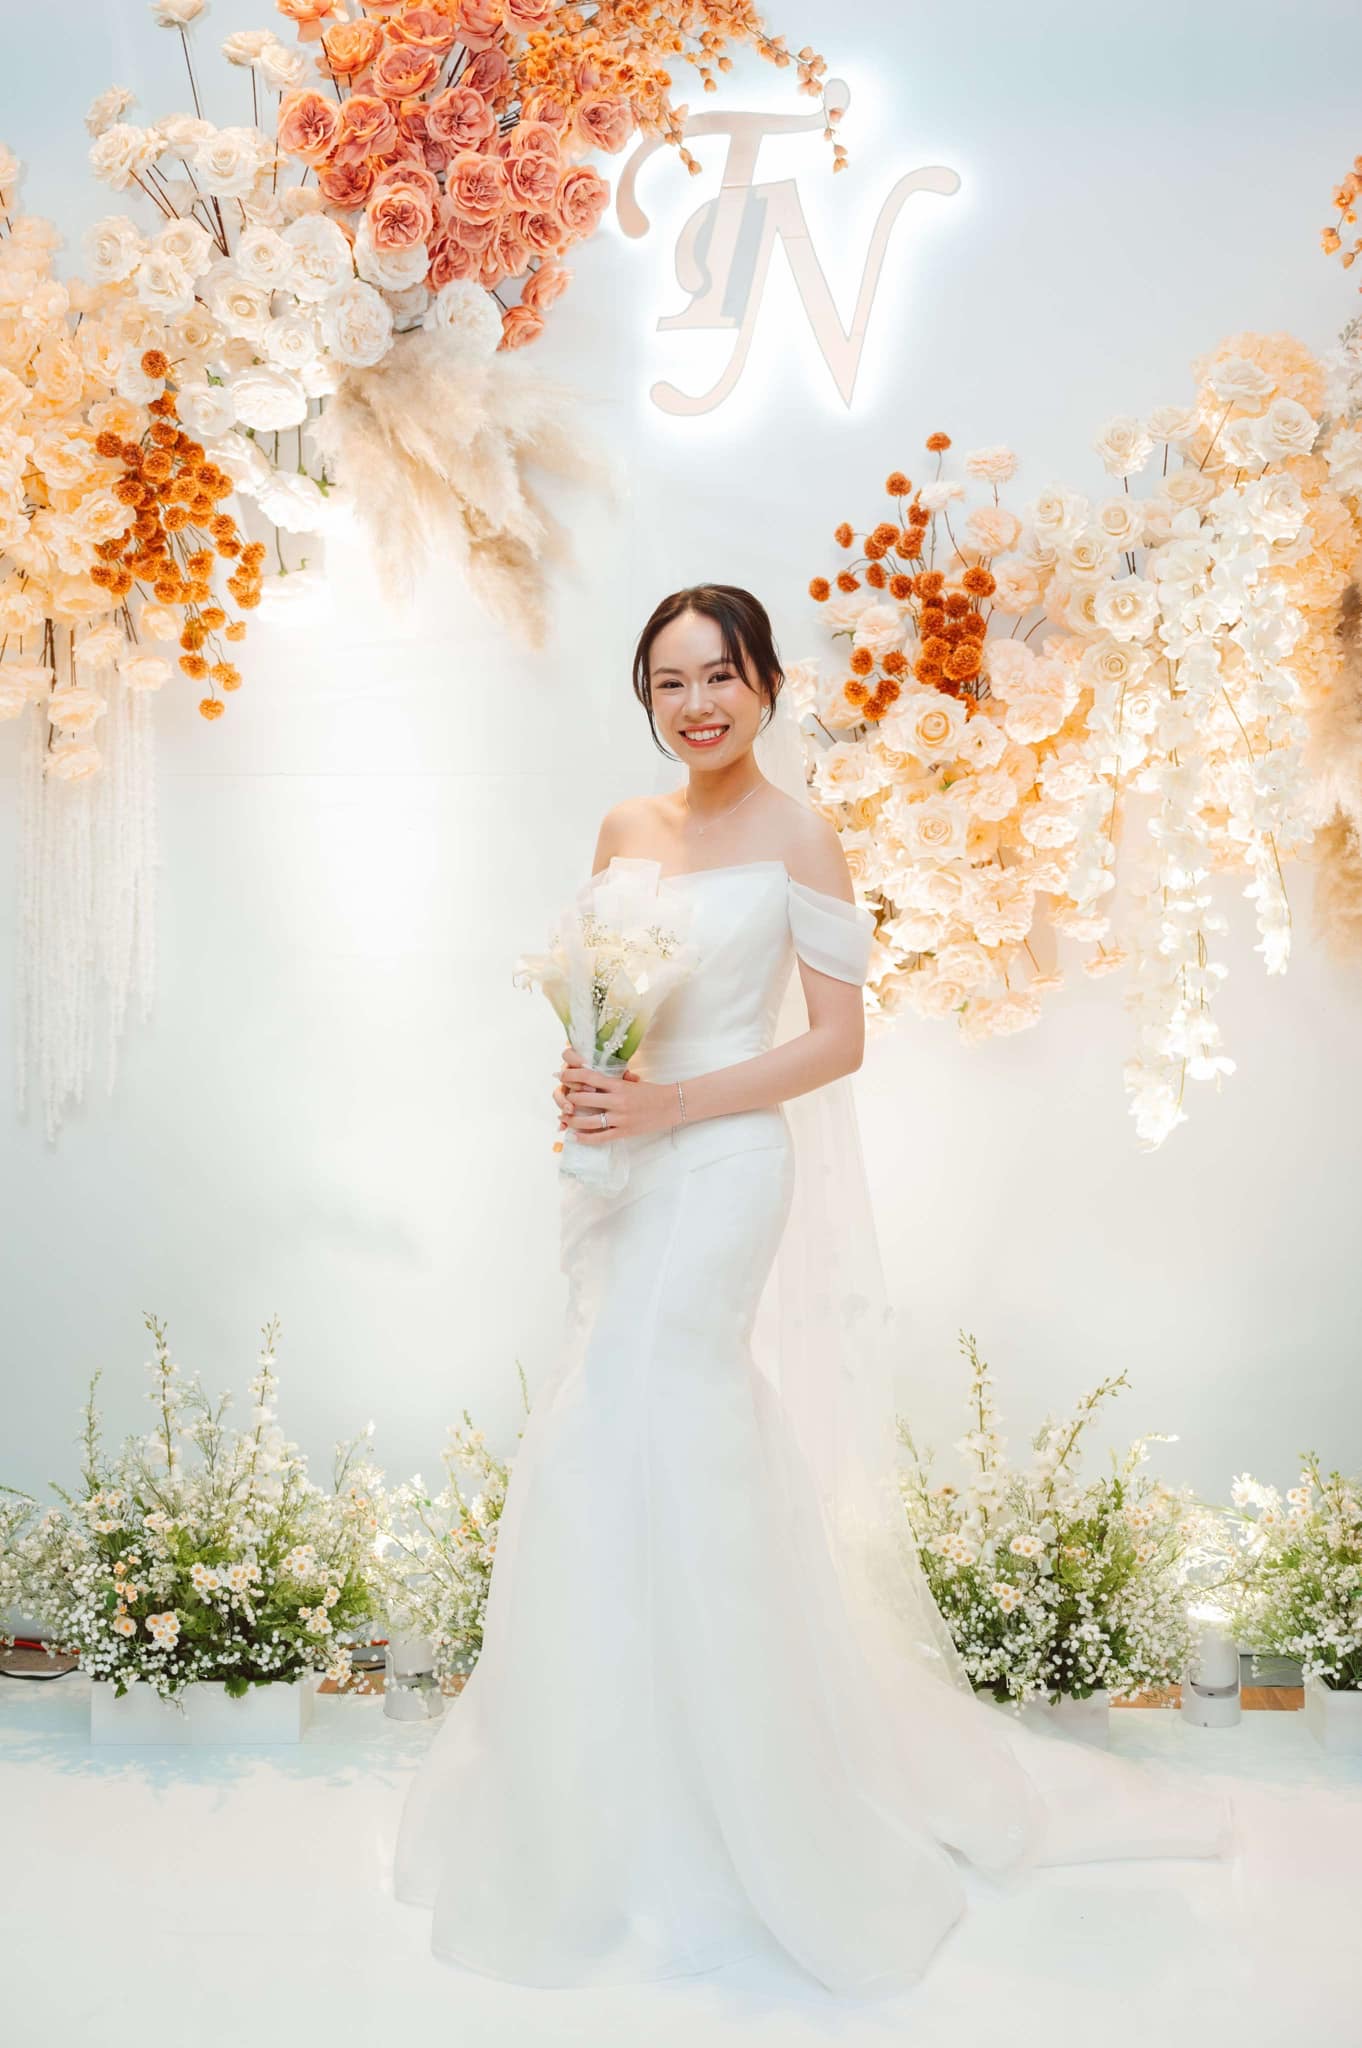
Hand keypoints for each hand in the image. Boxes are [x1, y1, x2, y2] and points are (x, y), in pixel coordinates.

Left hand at [552, 1045, 674, 1143]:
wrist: (672, 1105)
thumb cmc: (652, 1092)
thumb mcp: (632, 1082)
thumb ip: (614, 1080)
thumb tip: (593, 1078)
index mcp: (619, 1085)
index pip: (589, 1077)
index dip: (572, 1076)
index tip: (561, 1075)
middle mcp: (617, 1101)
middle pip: (583, 1099)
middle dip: (568, 1099)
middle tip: (563, 1099)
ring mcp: (620, 1118)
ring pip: (588, 1121)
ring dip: (572, 1120)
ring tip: (564, 1119)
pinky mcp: (624, 1132)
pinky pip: (600, 1137)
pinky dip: (586, 1138)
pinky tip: (576, 1137)